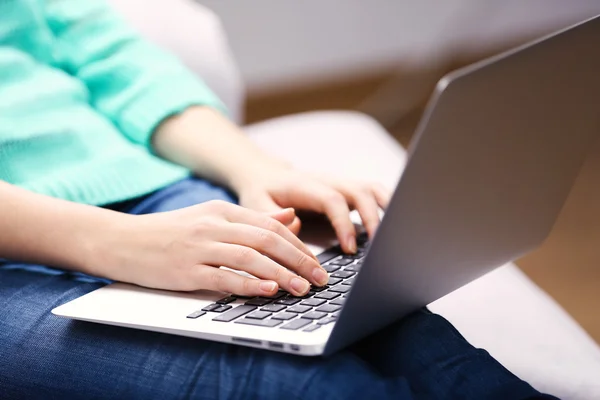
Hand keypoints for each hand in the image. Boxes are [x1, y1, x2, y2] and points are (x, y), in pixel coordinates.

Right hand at [92, 201, 328, 295]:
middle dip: (299, 260)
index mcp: (223, 211)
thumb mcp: (212, 217)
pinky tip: (267, 290)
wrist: (123, 240)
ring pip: (250, 258)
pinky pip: (223, 277)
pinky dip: (249, 284)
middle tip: (320, 278)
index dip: (298, 245)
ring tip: (301, 288)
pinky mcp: (186, 270)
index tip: (316, 263)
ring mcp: (199, 247)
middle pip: (267, 241)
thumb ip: (252, 219)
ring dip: (281, 274)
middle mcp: (214, 225)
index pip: (271, 226)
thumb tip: (290, 217)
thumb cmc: (170, 232)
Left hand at [234, 168, 390, 253]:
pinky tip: (394, 225)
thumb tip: (296, 224)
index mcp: (306, 185)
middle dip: (373, 218)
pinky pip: (373, 193)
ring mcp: (340, 184)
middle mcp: (328, 181)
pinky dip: (387, 205)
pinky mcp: (347, 191)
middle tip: (378, 247)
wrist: (265, 174)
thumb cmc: (262, 192)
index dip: (344, 223)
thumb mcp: (256, 204)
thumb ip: (272, 216)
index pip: (333, 200)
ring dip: (387, 208)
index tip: (350, 248)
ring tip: (396, 234)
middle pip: (360, 191)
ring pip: (372, 188)